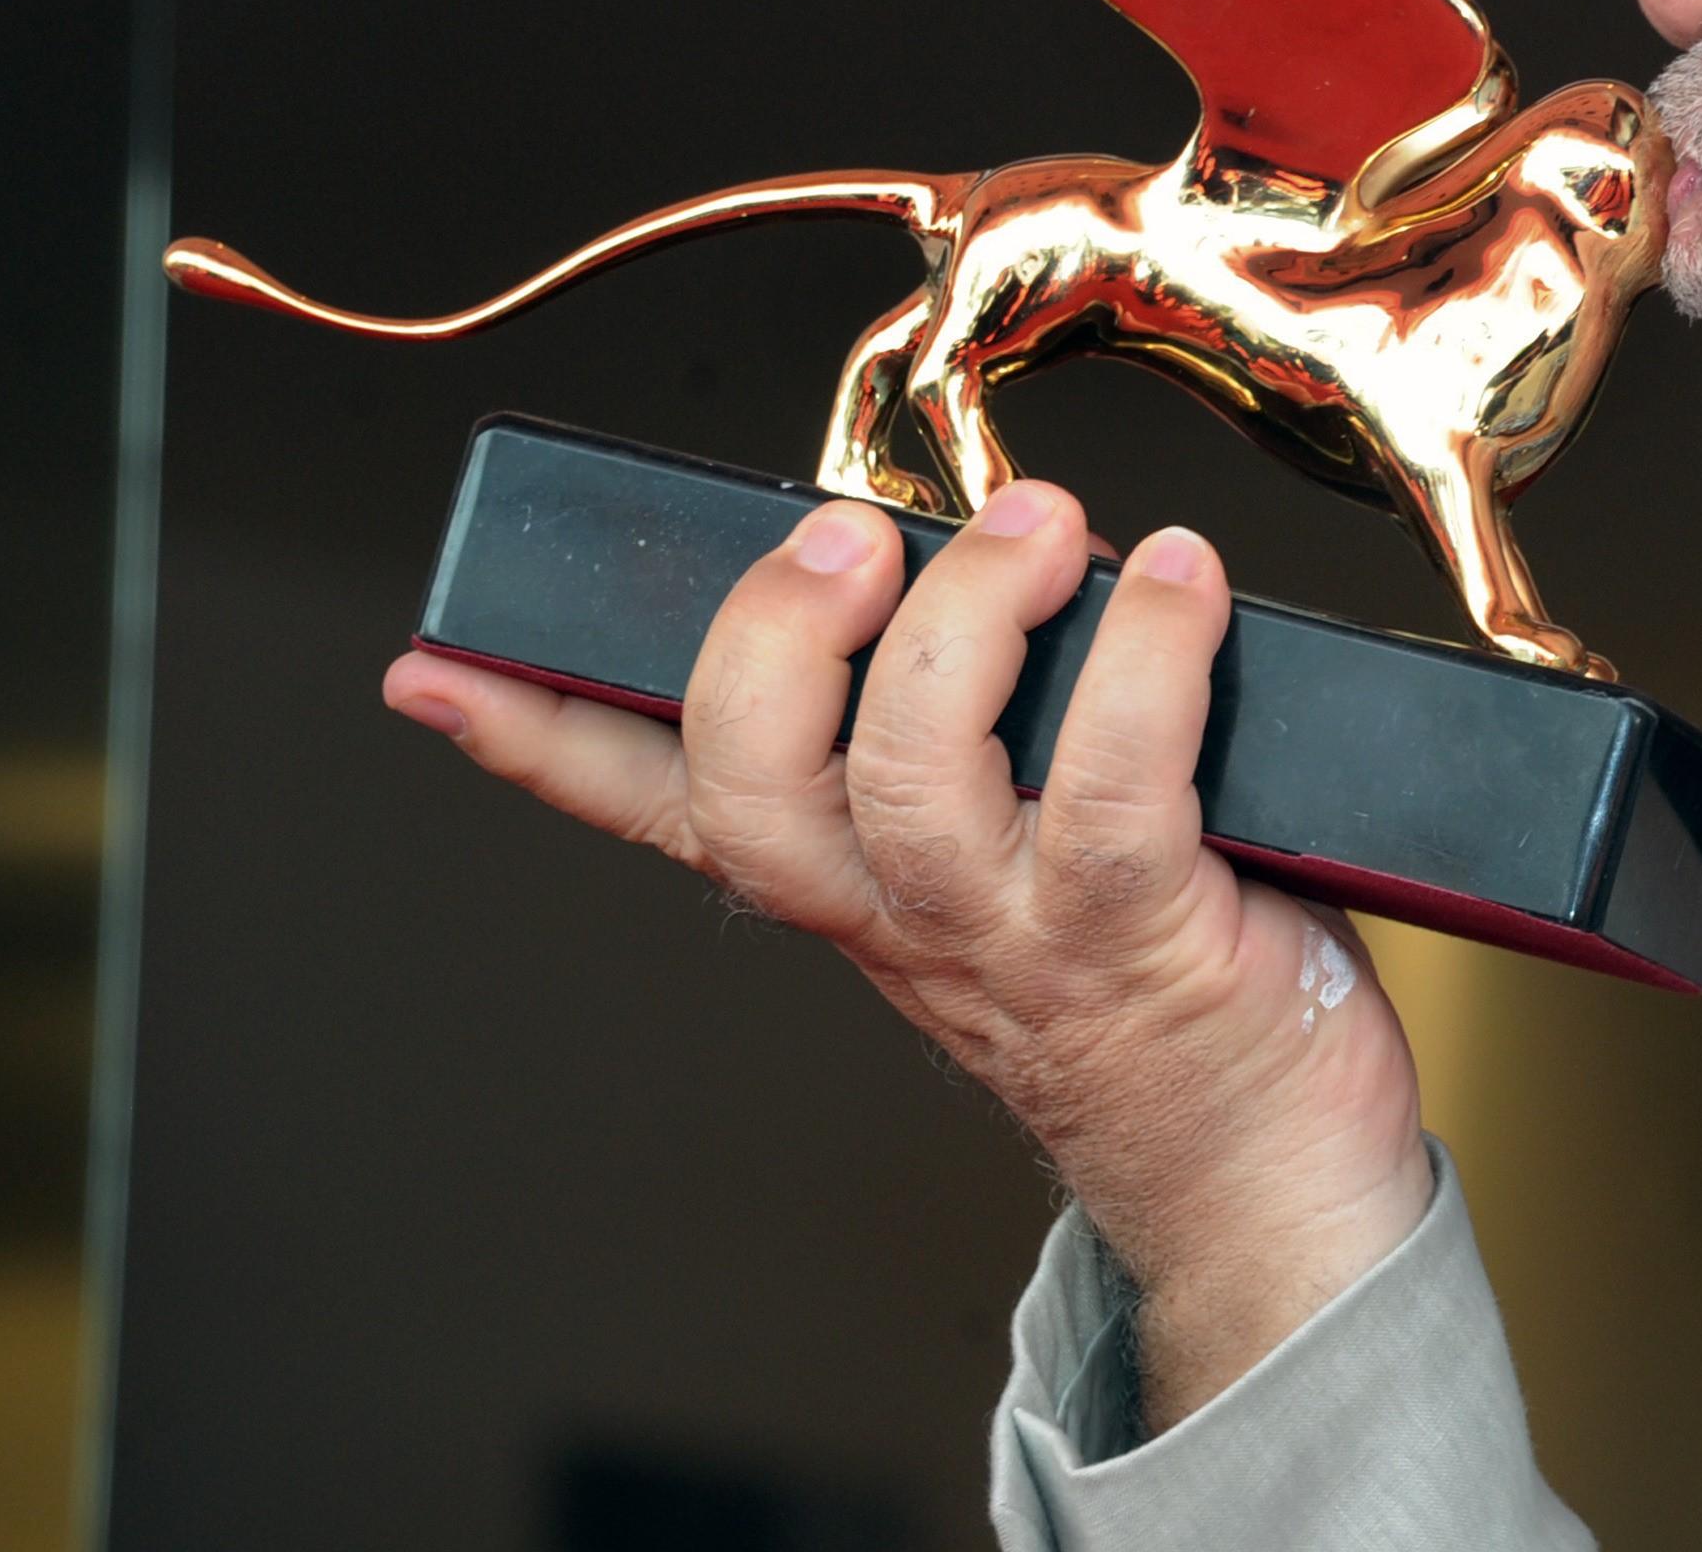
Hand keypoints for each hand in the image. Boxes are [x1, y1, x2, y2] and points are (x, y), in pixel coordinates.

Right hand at [381, 480, 1429, 1429]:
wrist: (1263, 1180)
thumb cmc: (1162, 986)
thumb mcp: (1026, 855)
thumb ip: (986, 729)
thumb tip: (997, 547)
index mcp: (851, 886)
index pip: (660, 805)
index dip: (540, 739)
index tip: (437, 667)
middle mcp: (901, 914)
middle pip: (757, 780)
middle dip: (776, 632)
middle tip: (852, 533)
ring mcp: (1007, 933)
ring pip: (910, 772)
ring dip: (968, 614)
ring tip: (1043, 521)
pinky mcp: (1137, 938)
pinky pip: (1112, 785)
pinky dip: (1145, 662)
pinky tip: (1180, 581)